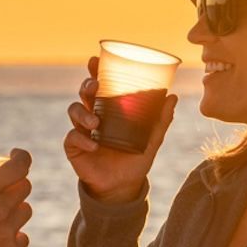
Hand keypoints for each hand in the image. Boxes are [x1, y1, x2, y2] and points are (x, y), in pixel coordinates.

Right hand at [0, 148, 32, 246]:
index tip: (15, 156)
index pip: (20, 166)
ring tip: (2, 211)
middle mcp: (2, 208)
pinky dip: (16, 235)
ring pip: (26, 211)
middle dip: (16, 182)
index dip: (21, 157)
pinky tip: (3, 235)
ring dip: (17, 207)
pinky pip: (23, 238)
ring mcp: (8, 231)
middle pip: (25, 187)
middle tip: (3, 186)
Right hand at [63, 56, 176, 203]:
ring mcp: (82, 131)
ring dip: (82, 113)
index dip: (95, 71)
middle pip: (84, 94)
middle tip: (94, 87)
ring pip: (74, 111)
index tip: (95, 60)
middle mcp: (93, 116)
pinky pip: (72, 138)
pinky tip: (94, 146)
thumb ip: (161, 120)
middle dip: (86, 86)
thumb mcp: (151, 140)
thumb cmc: (135, 159)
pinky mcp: (75, 148)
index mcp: (109, 109)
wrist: (123, 186)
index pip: (100, 86)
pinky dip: (82, 139)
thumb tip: (173, 96)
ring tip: (96, 122)